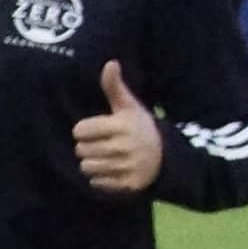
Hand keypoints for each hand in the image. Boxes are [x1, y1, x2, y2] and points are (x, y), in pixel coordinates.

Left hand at [72, 60, 162, 193]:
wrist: (167, 157)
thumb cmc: (140, 127)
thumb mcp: (129, 107)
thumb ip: (114, 87)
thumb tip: (110, 63)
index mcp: (122, 125)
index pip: (80, 130)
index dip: (84, 130)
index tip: (95, 130)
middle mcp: (124, 147)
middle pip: (81, 150)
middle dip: (87, 147)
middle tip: (101, 145)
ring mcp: (127, 167)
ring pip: (87, 167)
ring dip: (92, 163)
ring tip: (105, 157)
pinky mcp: (128, 184)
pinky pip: (97, 183)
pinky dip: (101, 179)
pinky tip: (113, 170)